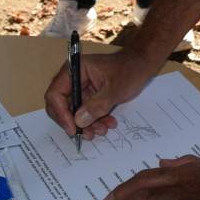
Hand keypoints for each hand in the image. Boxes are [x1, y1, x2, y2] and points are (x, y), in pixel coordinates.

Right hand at [44, 50, 159, 137]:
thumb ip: (97, 105)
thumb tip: (79, 121)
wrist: (143, 65)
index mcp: (75, 70)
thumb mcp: (115, 89)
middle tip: (87, 134)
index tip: (73, 128)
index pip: (56, 94)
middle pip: (62, 105)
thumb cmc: (130, 70)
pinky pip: (87, 112)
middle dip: (74, 122)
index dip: (61, 113)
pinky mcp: (91, 96)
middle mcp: (74, 79)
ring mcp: (82, 88)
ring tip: (102, 130)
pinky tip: (108, 124)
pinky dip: (95, 120)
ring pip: (75, 112)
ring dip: (87, 124)